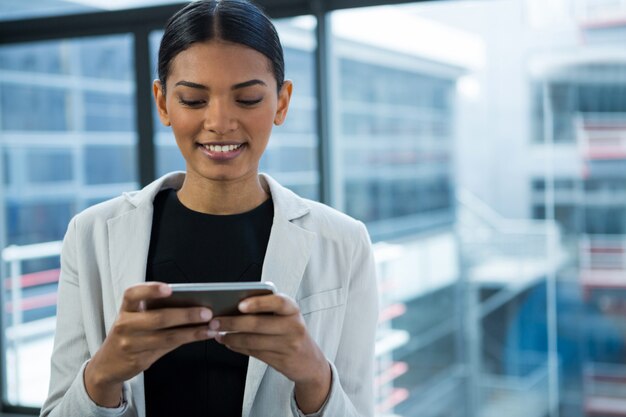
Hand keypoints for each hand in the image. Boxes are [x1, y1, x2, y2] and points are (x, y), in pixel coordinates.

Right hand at [84, 282, 215, 406]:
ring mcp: (131, 345)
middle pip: (158, 318)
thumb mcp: (134, 319)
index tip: (169, 289)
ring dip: (192, 332)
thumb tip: (191, 303)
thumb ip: (156, 310)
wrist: (107, 365)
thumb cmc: (129, 334)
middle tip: (207, 312)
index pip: (132, 294)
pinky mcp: (139, 360)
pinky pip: (167, 349)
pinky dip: (186, 341)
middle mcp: (125, 325)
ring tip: (211, 327)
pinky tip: (200, 336)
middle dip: (185, 314)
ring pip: (167, 337)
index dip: (150, 290)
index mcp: (125, 310)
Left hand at [209, 294, 330, 413]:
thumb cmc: (291, 331)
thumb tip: (233, 306)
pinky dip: (238, 347)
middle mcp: (293, 326)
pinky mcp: (281, 360)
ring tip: (218, 333)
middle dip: (233, 323)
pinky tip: (229, 342)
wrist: (309, 360)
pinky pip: (254, 352)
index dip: (258, 303)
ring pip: (253, 341)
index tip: (239, 304)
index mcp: (292, 309)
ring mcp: (288, 345)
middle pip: (259, 324)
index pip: (277, 302)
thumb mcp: (286, 315)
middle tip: (215, 321)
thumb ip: (267, 309)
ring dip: (231, 337)